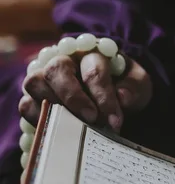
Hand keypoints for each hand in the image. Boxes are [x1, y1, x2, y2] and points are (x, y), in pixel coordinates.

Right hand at [20, 52, 151, 131]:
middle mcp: (65, 58)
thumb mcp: (139, 85)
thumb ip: (134, 88)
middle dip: (74, 98)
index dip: (103, 96)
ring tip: (75, 127)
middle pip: (57, 68)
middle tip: (91, 120)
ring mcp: (45, 76)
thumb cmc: (125, 86)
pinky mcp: (33, 96)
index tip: (114, 121)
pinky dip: (39, 118)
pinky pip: (26, 105)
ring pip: (35, 82)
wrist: (113, 94)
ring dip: (54, 107)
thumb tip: (122, 98)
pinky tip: (60, 131)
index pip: (94, 69)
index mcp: (94, 52)